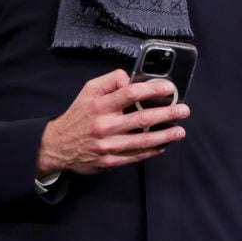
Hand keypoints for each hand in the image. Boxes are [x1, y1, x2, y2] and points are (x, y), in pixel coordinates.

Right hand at [35, 69, 188, 176]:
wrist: (57, 145)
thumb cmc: (79, 115)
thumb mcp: (89, 90)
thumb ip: (111, 81)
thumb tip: (132, 78)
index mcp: (99, 105)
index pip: (130, 94)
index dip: (152, 89)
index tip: (169, 88)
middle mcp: (104, 126)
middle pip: (141, 119)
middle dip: (167, 114)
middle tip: (184, 110)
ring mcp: (107, 146)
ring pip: (142, 141)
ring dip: (165, 136)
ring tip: (180, 131)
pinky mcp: (109, 161)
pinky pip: (135, 156)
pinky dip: (152, 150)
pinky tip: (164, 145)